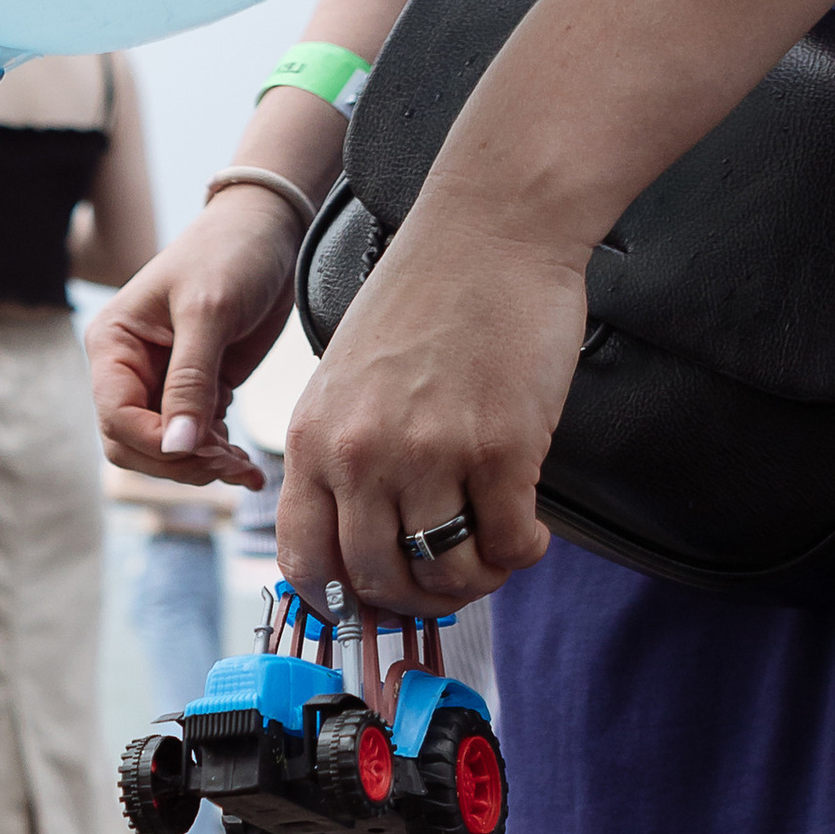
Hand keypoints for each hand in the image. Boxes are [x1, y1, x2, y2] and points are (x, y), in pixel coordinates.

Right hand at [89, 190, 299, 488]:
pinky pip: (195, 439)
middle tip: (229, 463)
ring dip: (201, 465)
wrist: (271, 229)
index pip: (116, 416)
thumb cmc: (230, 254)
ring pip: (162, 450)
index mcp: (113, 345)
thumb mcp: (208, 313)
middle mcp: (128, 368)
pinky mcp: (196, 390)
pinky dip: (218, 457)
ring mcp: (161, 382)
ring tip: (246, 467)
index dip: (155, 441)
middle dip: (177, 461)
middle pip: (132, 444)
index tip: (204, 447)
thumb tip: (176, 446)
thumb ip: (191, 382)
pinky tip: (247, 462)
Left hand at [278, 166, 588, 610]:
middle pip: (379, 581)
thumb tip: (357, 546)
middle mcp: (361, 455)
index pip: (305, 564)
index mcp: (312, 441)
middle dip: (419, 599)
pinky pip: (508, 545)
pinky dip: (523, 553)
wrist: (490, 231)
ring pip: (445, 574)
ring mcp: (429, 454)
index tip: (376, 602)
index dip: (343, 603)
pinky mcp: (500, 447)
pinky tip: (529, 532)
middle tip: (451, 583)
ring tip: (493, 555)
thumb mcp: (342, 381)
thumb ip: (339, 458)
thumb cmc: (422, 300)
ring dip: (475, 581)